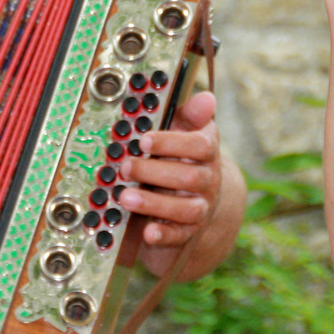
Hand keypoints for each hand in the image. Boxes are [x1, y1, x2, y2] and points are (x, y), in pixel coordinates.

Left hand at [118, 90, 243, 280]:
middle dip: (154, 172)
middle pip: (189, 177)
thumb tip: (206, 98)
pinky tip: (148, 232)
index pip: (201, 145)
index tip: (143, 140)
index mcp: (207, 151)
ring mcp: (200, 207)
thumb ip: (190, 115)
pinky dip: (164, 234)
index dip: (172, 143)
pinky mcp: (189, 232)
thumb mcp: (184, 132)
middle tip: (125, 167)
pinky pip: (179, 236)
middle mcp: (208, 179)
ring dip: (153, 203)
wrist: (196, 200)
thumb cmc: (180, 156)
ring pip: (184, 208)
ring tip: (125, 197)